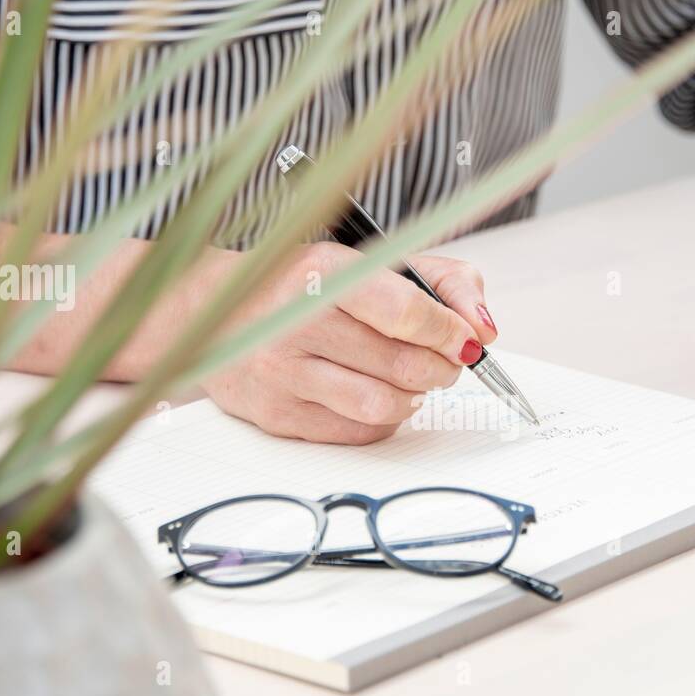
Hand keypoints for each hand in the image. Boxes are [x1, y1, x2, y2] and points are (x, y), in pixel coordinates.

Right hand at [203, 242, 495, 444]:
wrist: (213, 312)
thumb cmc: (303, 287)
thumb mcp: (370, 262)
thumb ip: (440, 282)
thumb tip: (482, 327)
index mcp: (323, 273)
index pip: (406, 311)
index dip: (449, 331)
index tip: (464, 338)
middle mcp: (295, 322)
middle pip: (402, 364)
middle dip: (441, 367)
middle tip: (446, 361)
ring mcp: (282, 372)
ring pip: (382, 405)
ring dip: (416, 397)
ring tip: (415, 381)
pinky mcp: (277, 414)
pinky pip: (357, 433)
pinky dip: (386, 420)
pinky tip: (381, 396)